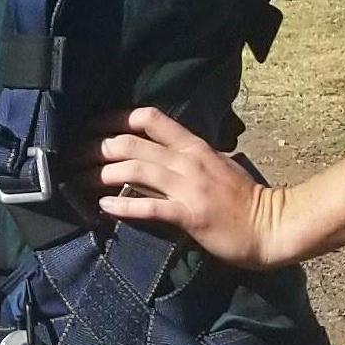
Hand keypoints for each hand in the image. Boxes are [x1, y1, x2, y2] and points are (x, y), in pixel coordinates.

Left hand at [79, 108, 291, 269]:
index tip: (91, 127)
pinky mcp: (190, 215)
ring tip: (77, 181)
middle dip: (96, 148)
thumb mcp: (216, 166)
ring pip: (134, 170)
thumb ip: (188, 157)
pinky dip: (123, 205)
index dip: (115, 119)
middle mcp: (188, 161)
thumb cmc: (244, 200)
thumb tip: (158, 154)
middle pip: (131, 143)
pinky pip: (150, 207)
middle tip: (73, 157)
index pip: (149, 118)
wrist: (271, 226)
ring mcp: (189, 187)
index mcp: (193, 146)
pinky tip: (104, 207)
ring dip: (100, 175)